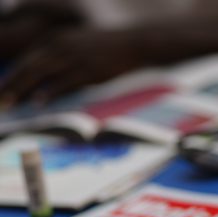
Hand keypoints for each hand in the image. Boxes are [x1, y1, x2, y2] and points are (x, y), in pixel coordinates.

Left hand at [0, 27, 145, 105]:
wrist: (132, 44)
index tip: (2, 90)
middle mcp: (60, 47)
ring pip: (40, 73)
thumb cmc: (108, 48)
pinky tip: (38, 102)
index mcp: (57, 40)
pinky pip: (64, 82)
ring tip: (8, 103)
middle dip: (10, 84)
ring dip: (21, 89)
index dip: (12, 76)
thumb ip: (64, 59)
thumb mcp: (81, 48)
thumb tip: (54, 79)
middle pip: (28, 66)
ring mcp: (73, 58)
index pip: (27, 59)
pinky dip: (50, 92)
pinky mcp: (87, 71)